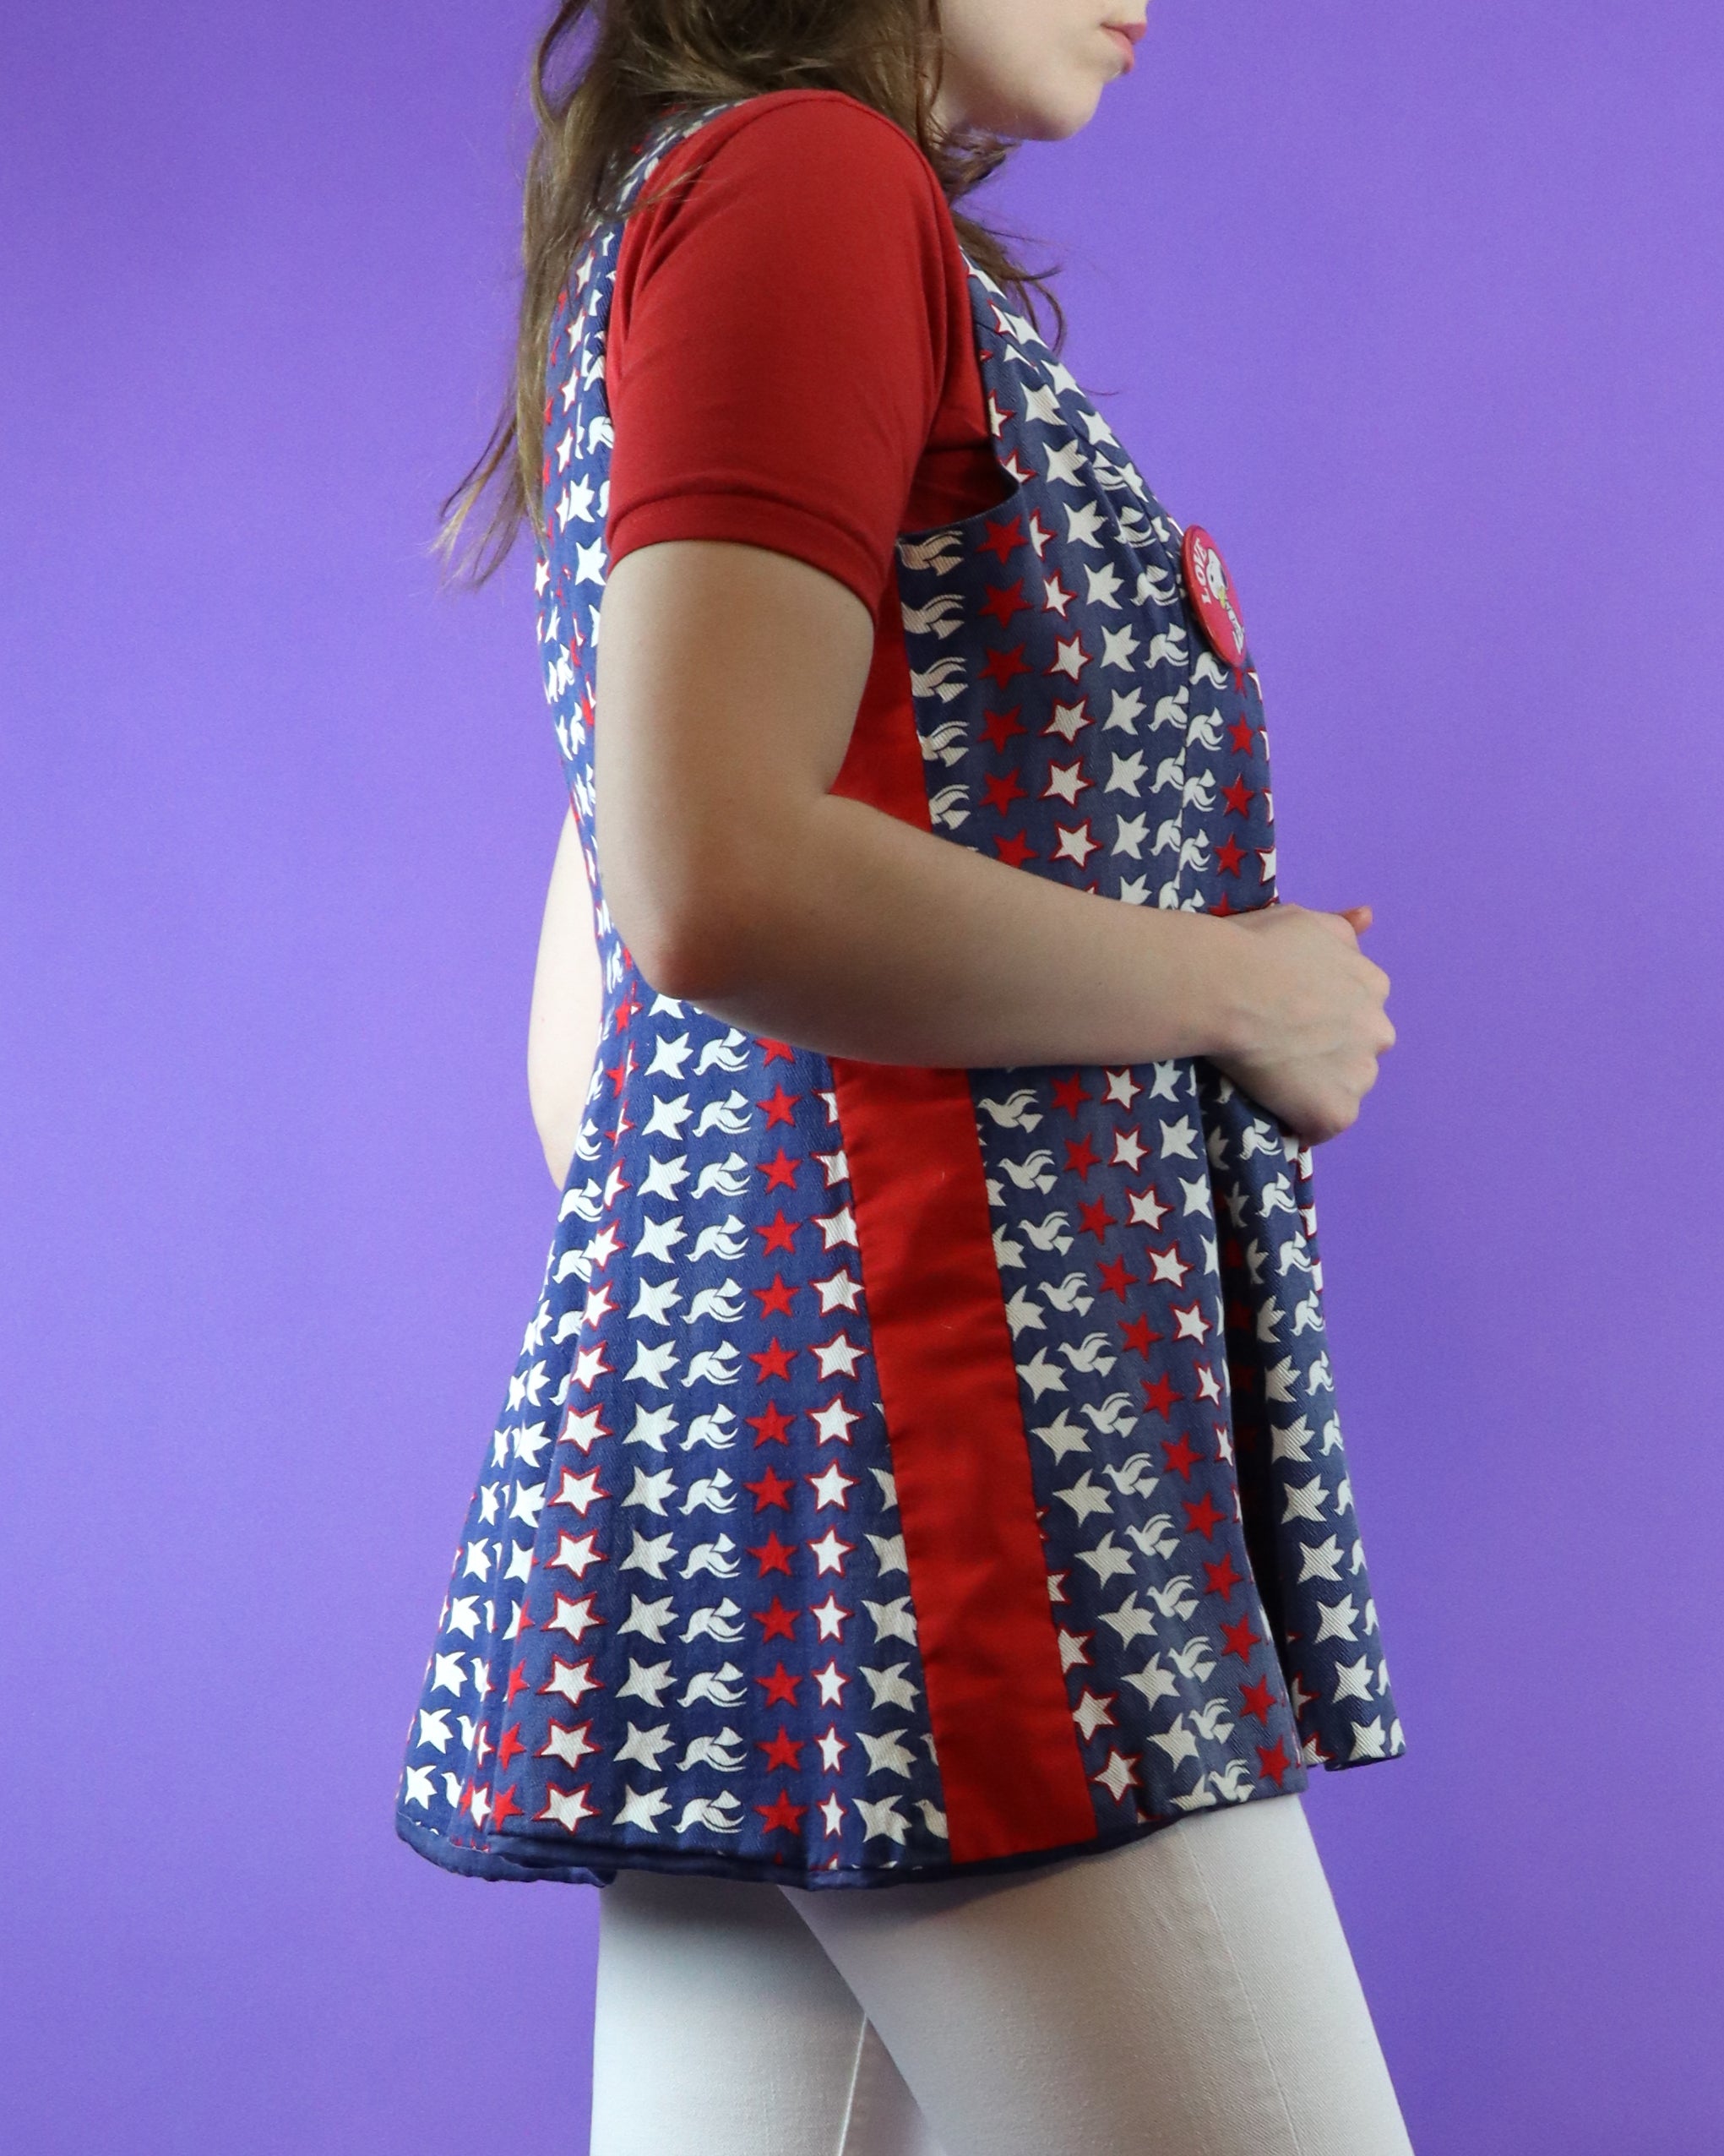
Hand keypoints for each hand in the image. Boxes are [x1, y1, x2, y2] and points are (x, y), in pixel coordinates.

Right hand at [1213, 902, 1393, 1142]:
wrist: (1226, 988)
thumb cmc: (1257, 948)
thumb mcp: (1304, 919)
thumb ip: (1340, 926)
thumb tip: (1368, 917)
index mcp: (1373, 984)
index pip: (1360, 1006)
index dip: (1325, 1013)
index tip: (1293, 1014)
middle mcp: (1379, 1029)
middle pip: (1360, 1048)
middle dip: (1331, 1050)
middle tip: (1282, 1046)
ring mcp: (1360, 1075)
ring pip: (1346, 1087)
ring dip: (1320, 1085)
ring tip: (1276, 1078)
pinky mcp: (1335, 1112)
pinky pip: (1324, 1125)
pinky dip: (1303, 1121)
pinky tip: (1276, 1108)